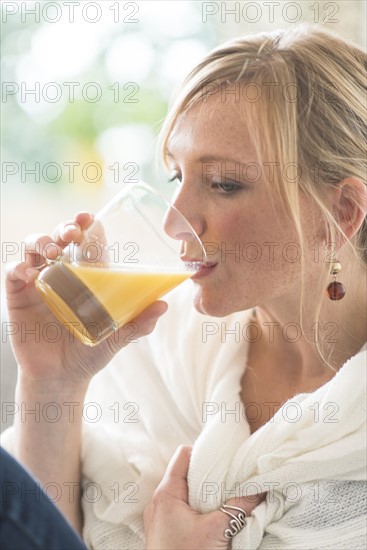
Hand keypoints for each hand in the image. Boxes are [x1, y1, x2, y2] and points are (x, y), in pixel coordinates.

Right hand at [5, 212, 167, 386]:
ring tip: (55, 253)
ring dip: (42, 242)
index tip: (90, 217)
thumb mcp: (117, 337)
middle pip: (59, 237)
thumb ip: (138, 323)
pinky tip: (29, 273)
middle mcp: (62, 274)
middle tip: (73, 232)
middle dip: (64, 227)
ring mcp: (38, 283)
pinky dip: (18, 267)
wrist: (61, 377)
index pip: (85, 243)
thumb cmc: (89, 352)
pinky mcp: (18, 296)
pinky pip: (13, 273)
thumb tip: (164, 305)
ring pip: (34, 247)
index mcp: (85, 277)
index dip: (86, 226)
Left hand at [144, 446, 265, 549]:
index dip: (203, 451)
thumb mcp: (218, 529)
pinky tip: (212, 514)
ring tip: (223, 494)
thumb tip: (260, 488)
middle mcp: (159, 502)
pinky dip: (196, 507)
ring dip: (202, 492)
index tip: (223, 454)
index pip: (183, 455)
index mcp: (166, 493)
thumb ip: (239, 505)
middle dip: (207, 473)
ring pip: (183, 492)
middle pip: (184, 473)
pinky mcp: (164, 532)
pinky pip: (180, 509)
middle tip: (229, 474)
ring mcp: (159, 517)